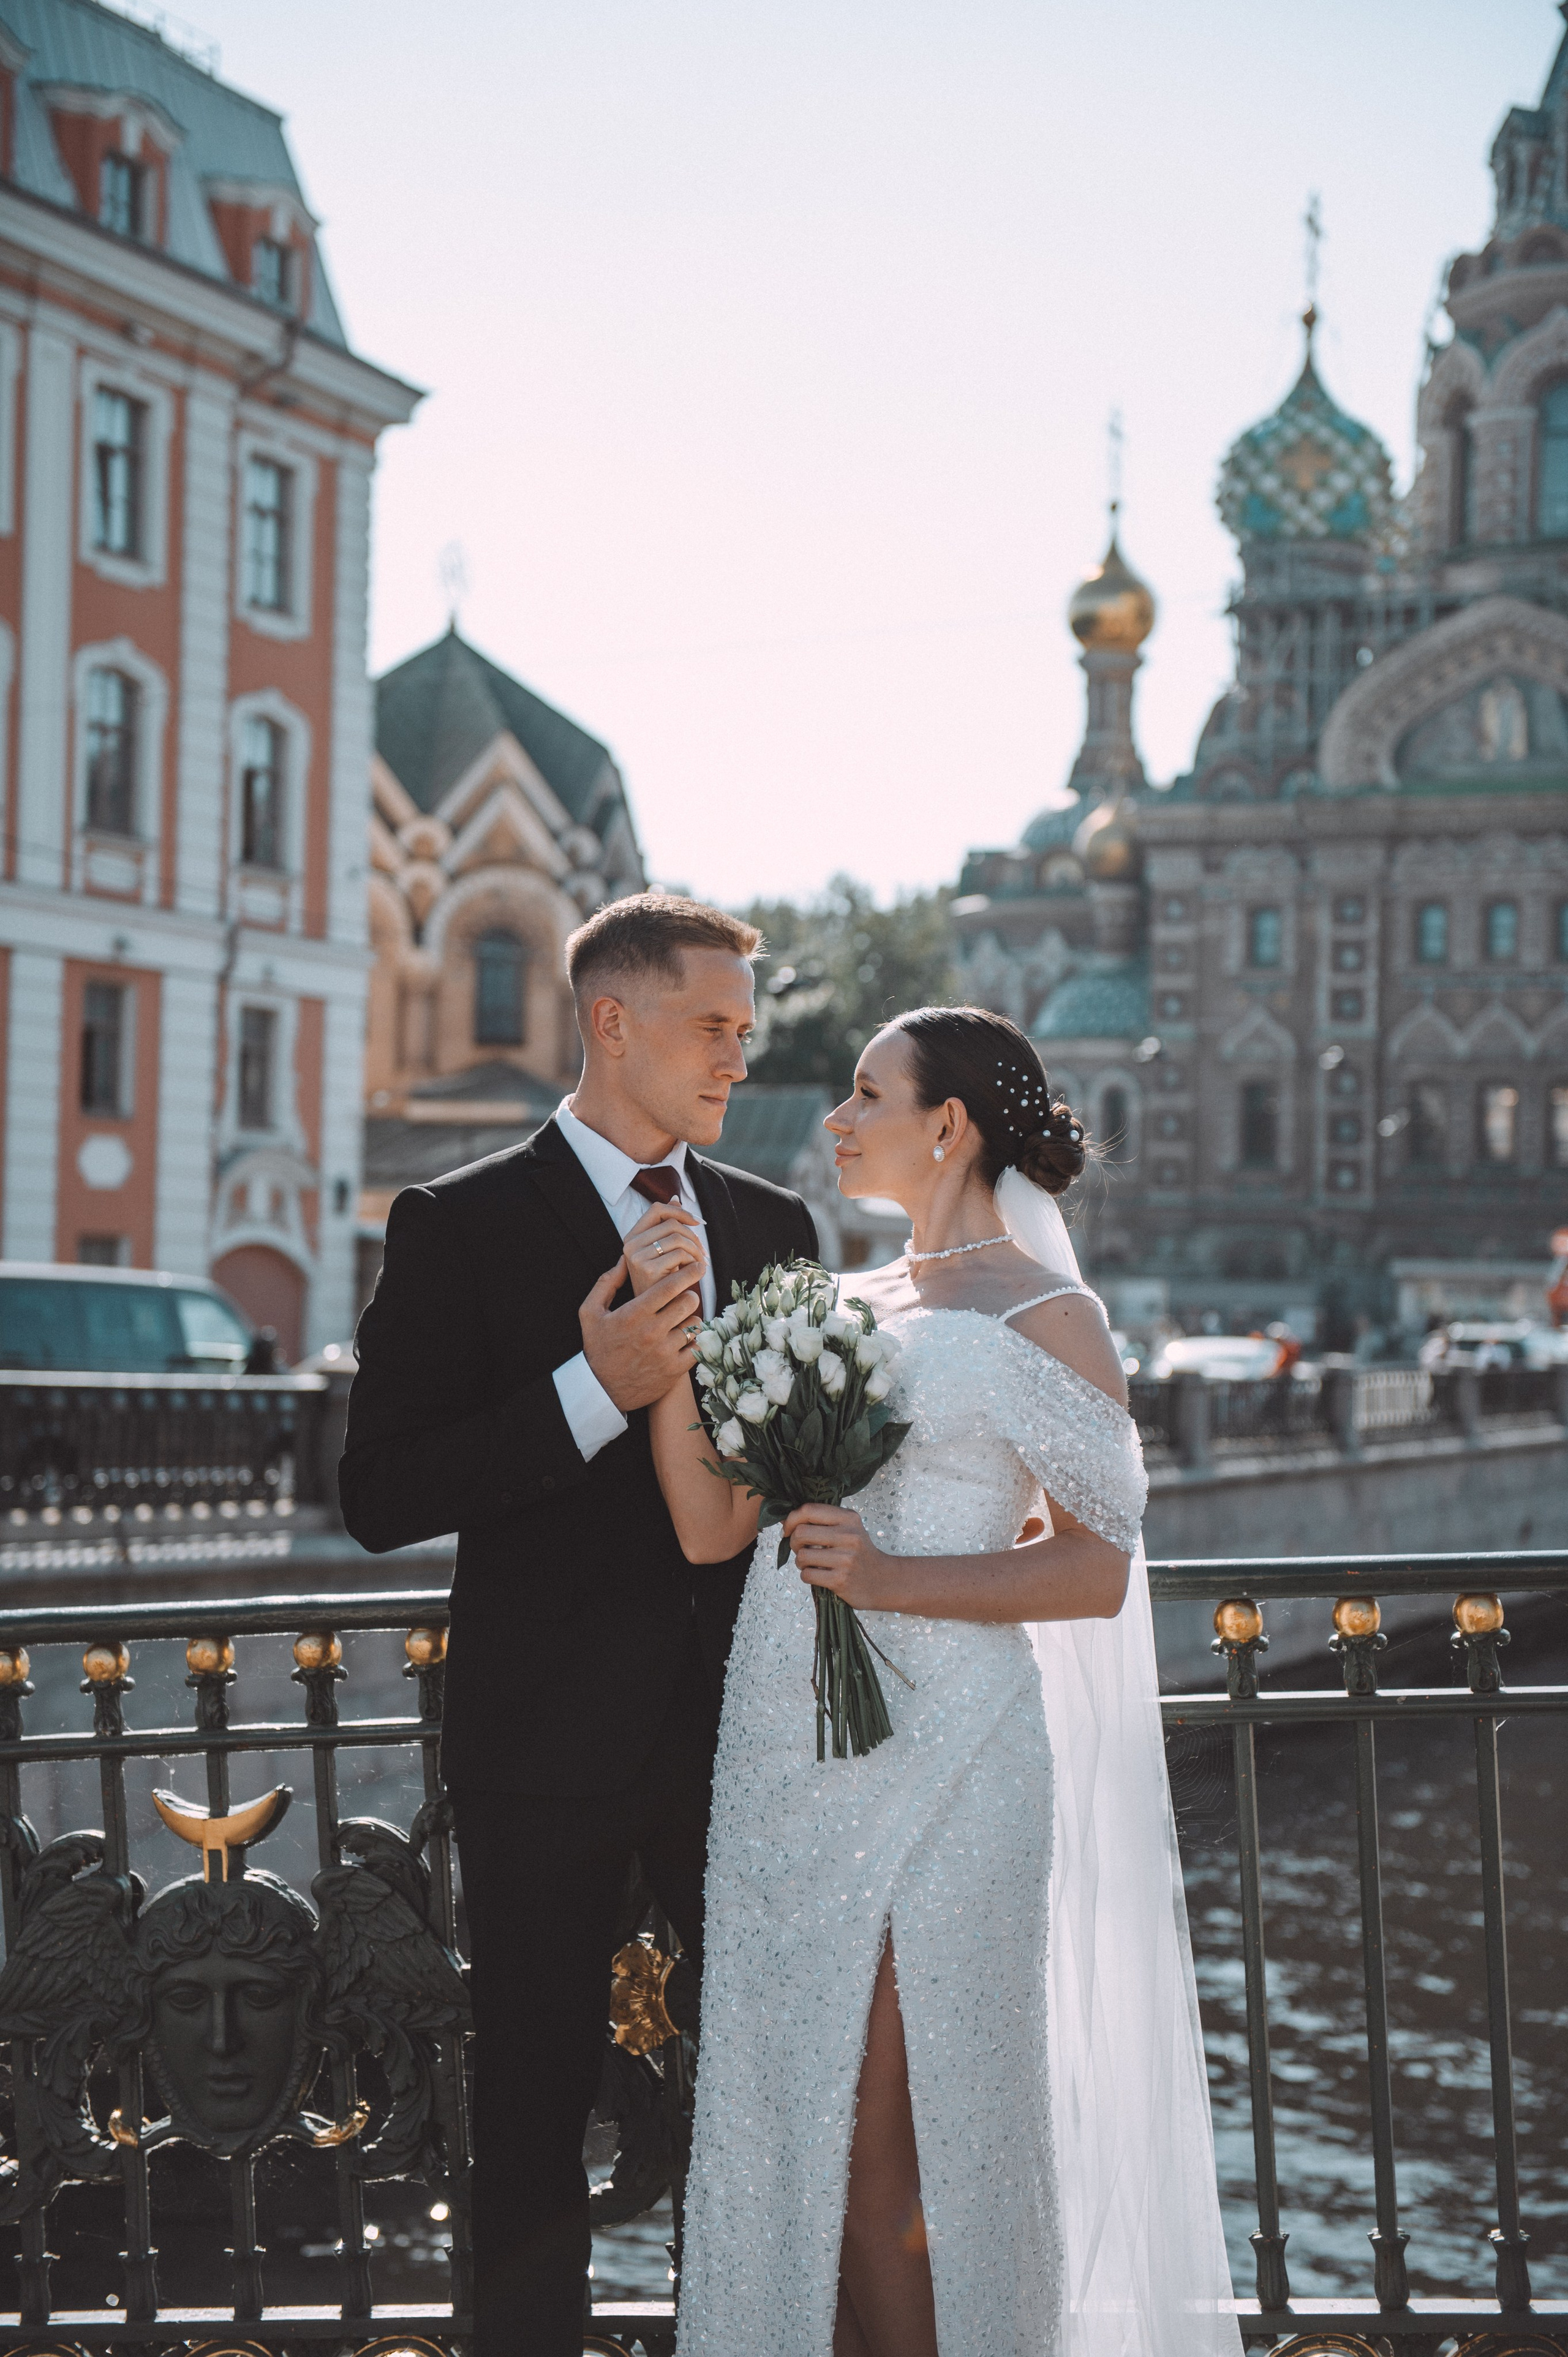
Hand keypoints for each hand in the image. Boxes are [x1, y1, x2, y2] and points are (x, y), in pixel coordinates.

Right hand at [580, 1257, 704, 1411]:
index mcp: (634, 1314)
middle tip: (685, 1297)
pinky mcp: (675, 1370)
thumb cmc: (597, 1348)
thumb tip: (623, 1260)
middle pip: (688, 1302)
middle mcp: (652, 1331)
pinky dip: (694, 1340)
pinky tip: (684, 1339)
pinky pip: (698, 1347)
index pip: (670, 1286)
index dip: (687, 1273)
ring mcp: (665, 1352)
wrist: (602, 1390)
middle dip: (689, 1295)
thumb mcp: (590, 1313)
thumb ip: (607, 1283)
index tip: (696, 1267)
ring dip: (691, 1319)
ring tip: (680, 1321)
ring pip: (695, 1324)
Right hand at [623, 1202, 707, 1299]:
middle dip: (693, 1236)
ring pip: (678, 1237)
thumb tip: (675, 1198)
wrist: (654, 1312)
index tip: (697, 1223)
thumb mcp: (661, 1252)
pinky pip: (680, 1254)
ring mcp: (637, 1257)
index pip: (657, 1209)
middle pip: (671, 1223)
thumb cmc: (661, 1283)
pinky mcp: (648, 1269)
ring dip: (696, 1251)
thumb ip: (665, 1226)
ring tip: (700, 1265)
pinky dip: (694, 1262)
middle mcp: (630, 1245)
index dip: (680, 1211)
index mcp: (632, 1237)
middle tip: (702, 1253)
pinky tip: (694, 1273)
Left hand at [783, 1504, 895, 1608]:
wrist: (884, 1580)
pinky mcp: (840, 1580)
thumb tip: (785, 1521)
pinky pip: (807, 1575)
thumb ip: (822, 1522)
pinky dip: (807, 1576)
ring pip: (802, 1556)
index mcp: (849, 1518)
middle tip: (801, 1548)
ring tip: (812, 1563)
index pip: (809, 1510)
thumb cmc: (860, 1554)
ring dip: (801, 1562)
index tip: (787, 1529)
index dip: (791, 1519)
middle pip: (801, 1532)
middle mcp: (848, 1536)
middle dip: (793, 1542)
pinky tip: (819, 1574)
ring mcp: (845, 1559)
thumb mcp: (849, 1529)